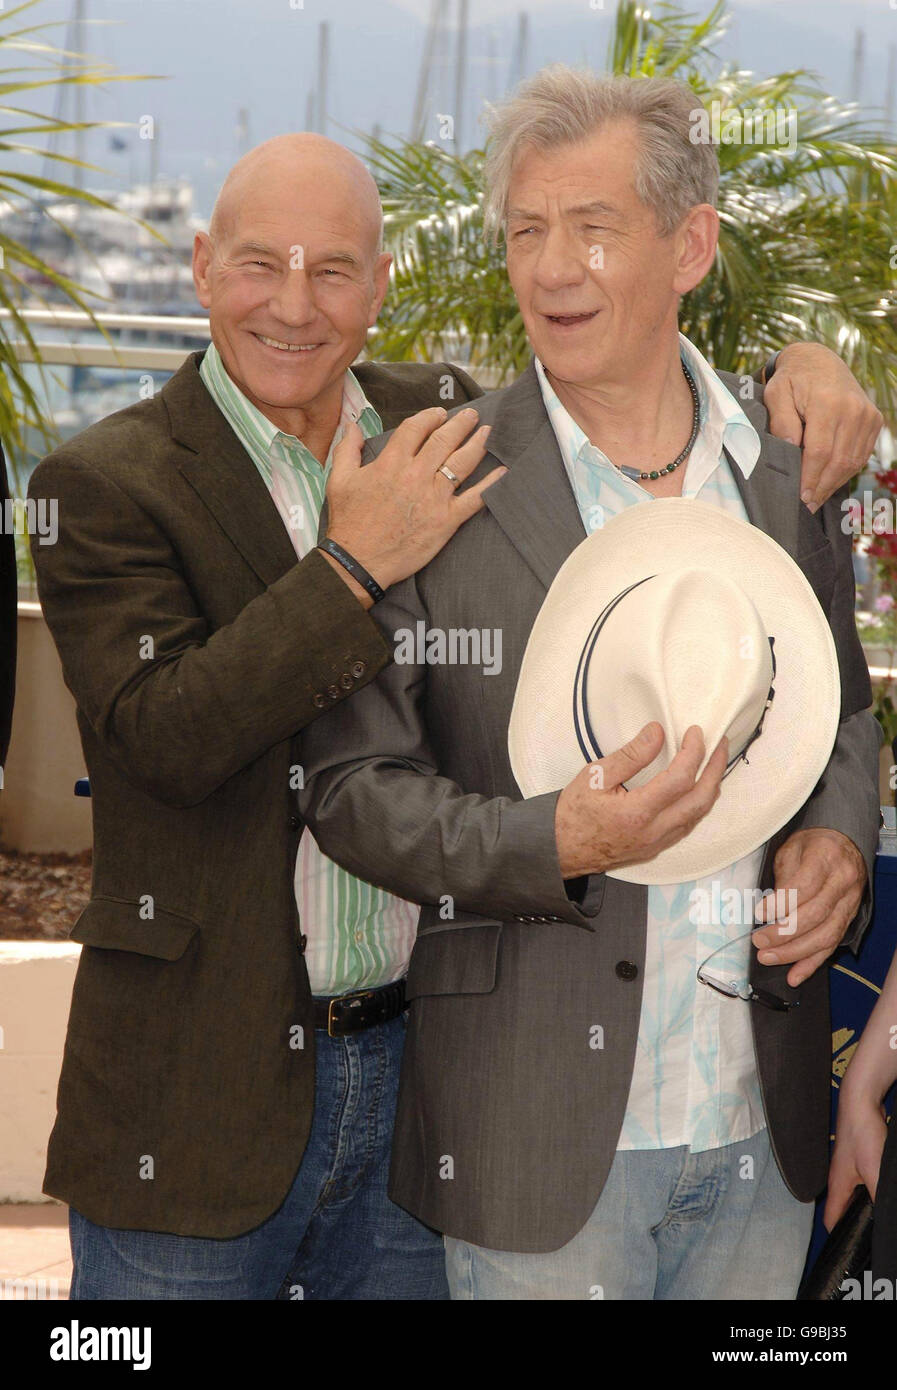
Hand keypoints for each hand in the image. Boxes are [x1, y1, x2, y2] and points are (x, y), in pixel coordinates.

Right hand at [324, 407, 505, 593]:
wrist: (359, 561)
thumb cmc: (348, 522)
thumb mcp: (339, 480)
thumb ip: (346, 449)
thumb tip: (351, 427)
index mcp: (391, 462)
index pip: (416, 428)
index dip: (430, 416)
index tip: (439, 414)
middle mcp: (416, 475)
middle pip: (444, 439)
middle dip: (461, 424)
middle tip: (472, 416)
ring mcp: (434, 497)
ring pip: (462, 463)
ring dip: (478, 443)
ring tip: (488, 432)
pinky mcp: (446, 520)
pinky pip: (475, 498)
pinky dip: (491, 484)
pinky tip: (504, 471)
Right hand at [555, 722, 727, 876]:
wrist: (560, 849)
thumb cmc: (573, 813)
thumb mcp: (595, 776)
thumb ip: (630, 755)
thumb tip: (658, 732)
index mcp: (637, 812)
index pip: (680, 778)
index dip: (693, 752)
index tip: (694, 732)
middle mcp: (653, 831)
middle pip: (701, 799)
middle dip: (716, 768)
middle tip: (720, 745)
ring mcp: (657, 843)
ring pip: (698, 815)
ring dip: (711, 787)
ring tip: (715, 763)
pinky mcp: (655, 848)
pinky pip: (688, 825)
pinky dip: (699, 803)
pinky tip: (698, 789)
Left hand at [751, 827, 866, 985]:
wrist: (841, 844)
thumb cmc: (811, 846)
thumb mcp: (791, 850)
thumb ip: (782, 878)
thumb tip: (767, 910)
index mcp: (826, 857)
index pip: (804, 887)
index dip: (780, 904)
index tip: (759, 913)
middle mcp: (842, 882)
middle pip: (815, 915)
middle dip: (783, 933)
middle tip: (758, 941)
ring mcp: (849, 903)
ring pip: (825, 936)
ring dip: (794, 952)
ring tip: (768, 957)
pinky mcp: (848, 919)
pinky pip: (831, 946)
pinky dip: (812, 964)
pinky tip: (794, 975)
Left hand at [764, 343, 881, 511]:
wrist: (819, 361)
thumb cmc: (792, 380)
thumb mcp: (776, 394)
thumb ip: (781, 422)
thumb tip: (789, 450)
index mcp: (828, 403)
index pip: (820, 451)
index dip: (810, 478)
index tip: (799, 497)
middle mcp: (853, 410)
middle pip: (839, 460)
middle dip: (822, 487)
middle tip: (806, 506)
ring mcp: (867, 416)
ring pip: (852, 461)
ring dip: (833, 484)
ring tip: (815, 499)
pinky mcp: (874, 422)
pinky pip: (861, 455)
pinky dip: (845, 472)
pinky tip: (829, 482)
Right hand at [824, 1091, 886, 1229]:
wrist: (861, 1102)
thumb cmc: (862, 1134)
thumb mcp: (874, 1171)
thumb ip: (879, 1197)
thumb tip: (884, 1221)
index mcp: (837, 1185)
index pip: (831, 1220)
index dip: (839, 1236)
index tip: (852, 1249)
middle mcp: (840, 1179)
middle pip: (843, 1210)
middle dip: (855, 1223)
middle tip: (871, 1235)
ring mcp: (849, 1168)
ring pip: (855, 1196)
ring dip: (865, 1207)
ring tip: (879, 1216)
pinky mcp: (859, 1159)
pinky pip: (864, 1183)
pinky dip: (872, 1192)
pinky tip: (884, 1191)